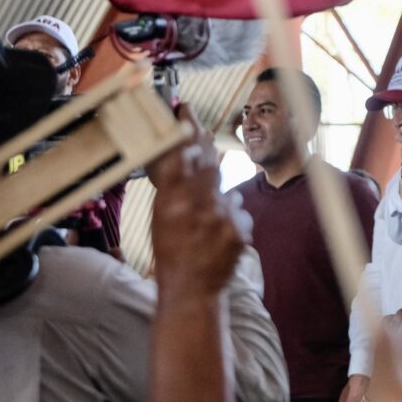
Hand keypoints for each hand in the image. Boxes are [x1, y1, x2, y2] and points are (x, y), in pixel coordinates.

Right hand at [150, 105, 251, 301]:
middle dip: (206, 149)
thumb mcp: (160, 218)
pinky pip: (238, 211)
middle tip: (201, 133)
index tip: (187, 111)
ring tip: (203, 219)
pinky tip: (218, 233)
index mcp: (171, 202)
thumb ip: (172, 185)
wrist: (192, 291)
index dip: (185, 130)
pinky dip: (230, 218)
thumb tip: (184, 153)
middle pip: (209, 164)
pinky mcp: (240, 231)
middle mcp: (196, 206)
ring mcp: (221, 219)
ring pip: (226, 191)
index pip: (180, 155)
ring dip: (217, 197)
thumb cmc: (171, 253)